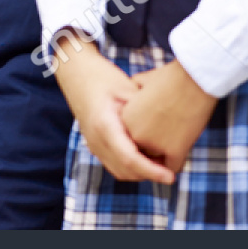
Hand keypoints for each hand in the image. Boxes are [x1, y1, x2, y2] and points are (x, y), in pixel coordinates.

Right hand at [53, 39, 175, 184]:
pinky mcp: (93, 145)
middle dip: (149, 174)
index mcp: (104, 125)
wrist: (76, 72)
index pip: (130, 159)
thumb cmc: (103, 77)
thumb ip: (143, 113)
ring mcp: (92, 144)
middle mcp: (95, 139)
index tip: (171, 176)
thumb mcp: (128, 90)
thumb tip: (168, 133)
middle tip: (171, 170)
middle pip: (126, 170)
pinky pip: (113, 164)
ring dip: (140, 173)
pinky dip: (130, 168)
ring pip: (119, 171)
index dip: (152, 171)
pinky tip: (146, 157)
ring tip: (161, 165)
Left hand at [120, 59, 217, 175]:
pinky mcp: (174, 151)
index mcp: (125, 119)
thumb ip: (133, 94)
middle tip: (165, 131)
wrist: (191, 79)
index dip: (142, 131)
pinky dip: (176, 161)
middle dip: (152, 143)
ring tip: (175, 137)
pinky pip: (172, 166)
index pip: (130, 136)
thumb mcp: (142, 82)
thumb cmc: (170, 78)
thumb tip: (133, 96)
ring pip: (157, 159)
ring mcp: (154, 145)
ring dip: (164, 153)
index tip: (153, 124)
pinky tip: (182, 148)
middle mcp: (135, 134)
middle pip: (142, 149)